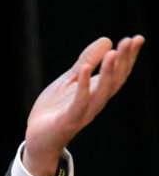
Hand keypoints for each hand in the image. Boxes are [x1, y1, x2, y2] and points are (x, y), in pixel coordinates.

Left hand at [23, 35, 144, 175]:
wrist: (38, 137)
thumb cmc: (55, 108)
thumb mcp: (69, 79)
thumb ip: (86, 61)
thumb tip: (107, 40)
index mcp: (97, 92)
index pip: (118, 73)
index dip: (129, 57)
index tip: (138, 38)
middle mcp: (95, 102)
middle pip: (116, 80)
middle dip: (124, 61)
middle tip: (131, 41)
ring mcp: (84, 112)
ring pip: (102, 91)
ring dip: (109, 72)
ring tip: (114, 52)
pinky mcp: (69, 119)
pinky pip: (79, 102)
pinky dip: (83, 86)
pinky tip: (85, 69)